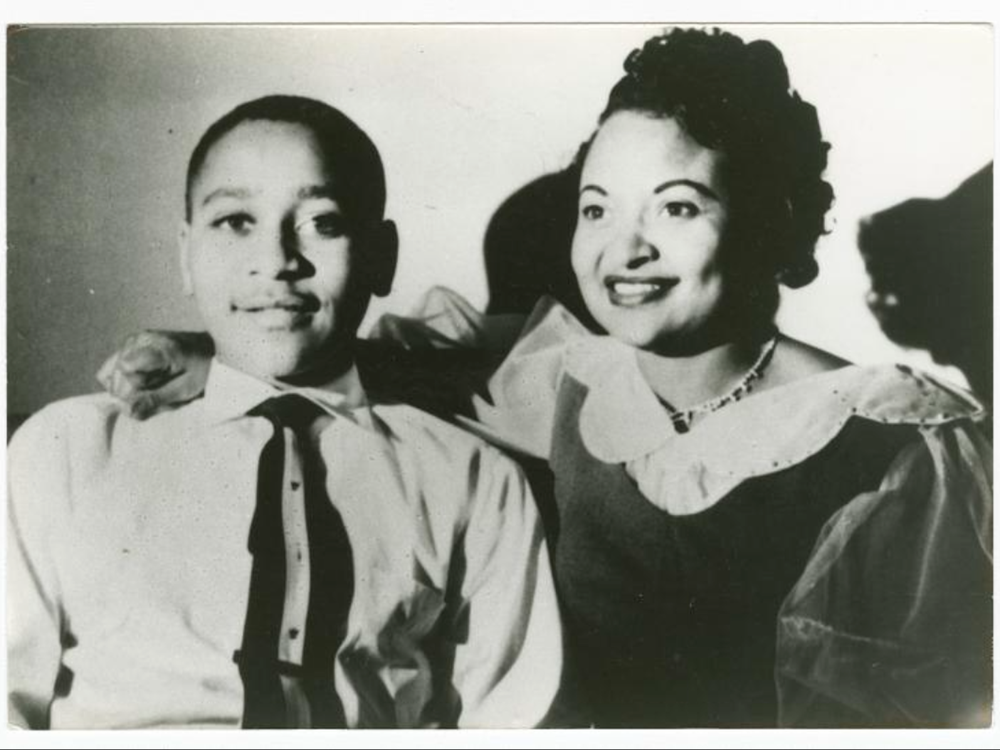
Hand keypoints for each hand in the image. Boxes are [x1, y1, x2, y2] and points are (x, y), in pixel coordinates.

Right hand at [96, 331, 213, 418]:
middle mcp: (140, 339)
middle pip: (116, 375)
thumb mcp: (185, 390)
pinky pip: (109, 369)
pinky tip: (142, 381)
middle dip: (131, 392)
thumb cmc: (201, 370)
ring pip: (109, 374)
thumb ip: (155, 400)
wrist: (208, 350)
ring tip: (152, 384)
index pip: (125, 369)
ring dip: (127, 387)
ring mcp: (132, 341)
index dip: (133, 388)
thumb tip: (126, 411)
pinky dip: (121, 381)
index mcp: (159, 348)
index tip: (153, 393)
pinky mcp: (127, 346)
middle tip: (157, 391)